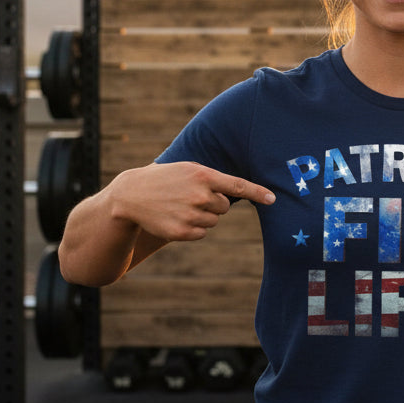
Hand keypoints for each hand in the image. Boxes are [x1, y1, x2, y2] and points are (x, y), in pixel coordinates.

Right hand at [109, 161, 274, 242]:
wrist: (131, 195)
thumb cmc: (165, 179)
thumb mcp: (187, 169)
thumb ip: (212, 179)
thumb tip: (237, 194)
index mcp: (202, 175)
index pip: (237, 185)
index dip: (257, 192)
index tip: (272, 199)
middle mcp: (198, 195)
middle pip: (225, 206)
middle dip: (213, 203)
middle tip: (191, 197)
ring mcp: (190, 214)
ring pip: (213, 221)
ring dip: (202, 216)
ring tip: (180, 206)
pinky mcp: (182, 232)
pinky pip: (202, 233)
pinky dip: (193, 228)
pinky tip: (176, 218)